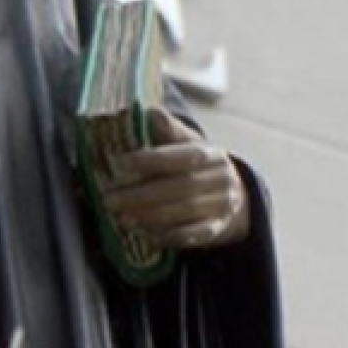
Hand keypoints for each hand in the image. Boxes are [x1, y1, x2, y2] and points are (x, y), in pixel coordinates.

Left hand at [100, 110, 250, 250]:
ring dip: (148, 216)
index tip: (122, 162)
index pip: (182, 156)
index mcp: (211, 154)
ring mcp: (221, 206)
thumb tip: (150, 111)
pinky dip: (166, 235)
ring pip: (182, 212)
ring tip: (120, 217)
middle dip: (141, 194)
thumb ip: (170, 131)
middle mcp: (220, 179)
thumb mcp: (191, 145)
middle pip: (179, 187)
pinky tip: (144, 234)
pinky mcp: (216, 230)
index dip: (153, 159)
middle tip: (110, 199)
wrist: (237, 199)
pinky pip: (190, 236)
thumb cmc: (201, 168)